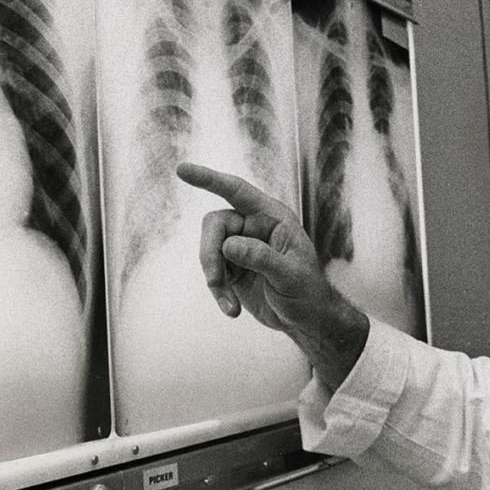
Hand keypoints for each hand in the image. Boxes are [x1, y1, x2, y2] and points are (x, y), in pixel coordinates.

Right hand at [176, 162, 368, 386]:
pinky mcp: (231, 269)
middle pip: (215, 225)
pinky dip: (218, 293)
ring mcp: (240, 247)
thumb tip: (229, 245)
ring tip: (230, 305)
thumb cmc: (307, 291)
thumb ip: (262, 257)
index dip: (210, 179)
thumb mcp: (290, 275)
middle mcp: (253, 227)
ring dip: (214, 279)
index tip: (182, 170)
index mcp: (272, 217)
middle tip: (214, 280)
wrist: (305, 319)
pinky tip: (232, 310)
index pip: (237, 190)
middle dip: (210, 252)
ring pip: (209, 251)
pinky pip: (213, 274)